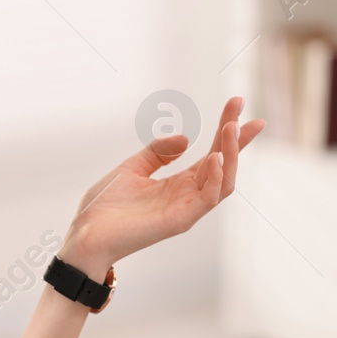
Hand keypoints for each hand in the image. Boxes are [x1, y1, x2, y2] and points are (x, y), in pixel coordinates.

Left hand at [62, 96, 263, 274]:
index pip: (212, 154)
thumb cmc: (105, 208)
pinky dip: (216, 177)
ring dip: (231, 153)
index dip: (226, 130)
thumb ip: (158, 152)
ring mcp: (187, 209)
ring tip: (231, 128)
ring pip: (224, 181)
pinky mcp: (180, 220)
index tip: (237, 103)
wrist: (87, 234)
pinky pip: (208, 198)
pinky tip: (215, 157)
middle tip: (249, 112)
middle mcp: (188, 196)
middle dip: (237, 137)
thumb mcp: (132, 168)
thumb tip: (186, 138)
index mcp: (179, 184)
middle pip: (224, 164)